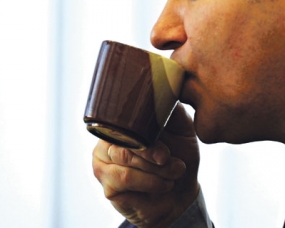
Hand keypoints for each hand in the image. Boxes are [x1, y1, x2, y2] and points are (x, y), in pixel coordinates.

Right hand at [92, 103, 200, 226]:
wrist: (181, 194)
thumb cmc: (179, 156)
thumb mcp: (182, 129)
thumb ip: (173, 110)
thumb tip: (168, 91)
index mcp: (122, 123)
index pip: (124, 119)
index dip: (146, 132)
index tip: (166, 151)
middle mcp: (106, 140)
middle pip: (124, 142)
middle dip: (154, 156)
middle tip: (175, 164)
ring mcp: (102, 164)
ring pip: (126, 161)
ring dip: (155, 171)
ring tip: (173, 174)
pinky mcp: (107, 187)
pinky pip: (125, 179)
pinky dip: (150, 183)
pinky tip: (163, 185)